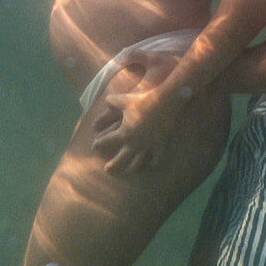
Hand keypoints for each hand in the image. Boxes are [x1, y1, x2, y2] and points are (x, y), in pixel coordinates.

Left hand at [89, 52, 185, 173]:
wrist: (170, 99)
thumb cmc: (146, 95)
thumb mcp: (125, 96)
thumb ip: (113, 100)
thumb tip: (105, 100)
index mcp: (125, 131)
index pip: (107, 141)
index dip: (99, 143)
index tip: (94, 145)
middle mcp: (136, 143)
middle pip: (121, 160)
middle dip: (113, 166)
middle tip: (107, 170)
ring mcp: (150, 146)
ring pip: (138, 163)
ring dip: (130, 168)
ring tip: (126, 171)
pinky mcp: (162, 146)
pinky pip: (155, 158)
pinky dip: (150, 162)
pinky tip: (148, 164)